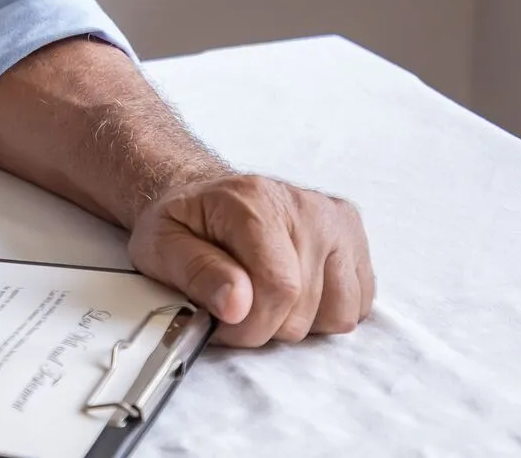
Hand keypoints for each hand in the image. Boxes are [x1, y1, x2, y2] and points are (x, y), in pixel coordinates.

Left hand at [128, 173, 373, 346]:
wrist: (206, 196)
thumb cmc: (185, 222)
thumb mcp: (162, 245)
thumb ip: (195, 272)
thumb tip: (237, 303)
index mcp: (254, 201)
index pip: (279, 286)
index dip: (250, 323)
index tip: (222, 321)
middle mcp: (305, 206)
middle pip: (305, 308)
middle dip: (266, 325)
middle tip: (237, 305)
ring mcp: (336, 221)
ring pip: (338, 313)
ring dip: (298, 321)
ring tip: (266, 296)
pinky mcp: (355, 237)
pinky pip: (358, 305)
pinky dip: (325, 313)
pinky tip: (295, 292)